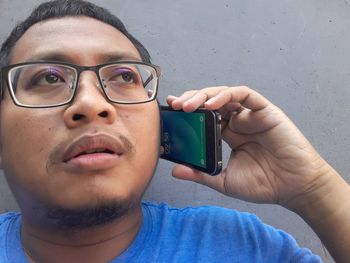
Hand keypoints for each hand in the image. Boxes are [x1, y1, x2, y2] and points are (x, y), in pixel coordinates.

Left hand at [166, 86, 331, 208]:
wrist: (293, 188)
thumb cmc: (263, 184)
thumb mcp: (224, 180)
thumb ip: (201, 174)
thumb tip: (175, 170)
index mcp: (228, 134)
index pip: (203, 117)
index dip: (187, 112)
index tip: (170, 111)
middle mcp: (237, 121)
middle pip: (210, 102)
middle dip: (191, 100)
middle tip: (175, 106)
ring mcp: (250, 115)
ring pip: (223, 94)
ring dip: (204, 96)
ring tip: (187, 105)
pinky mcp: (264, 110)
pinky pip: (243, 95)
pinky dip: (226, 95)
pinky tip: (212, 104)